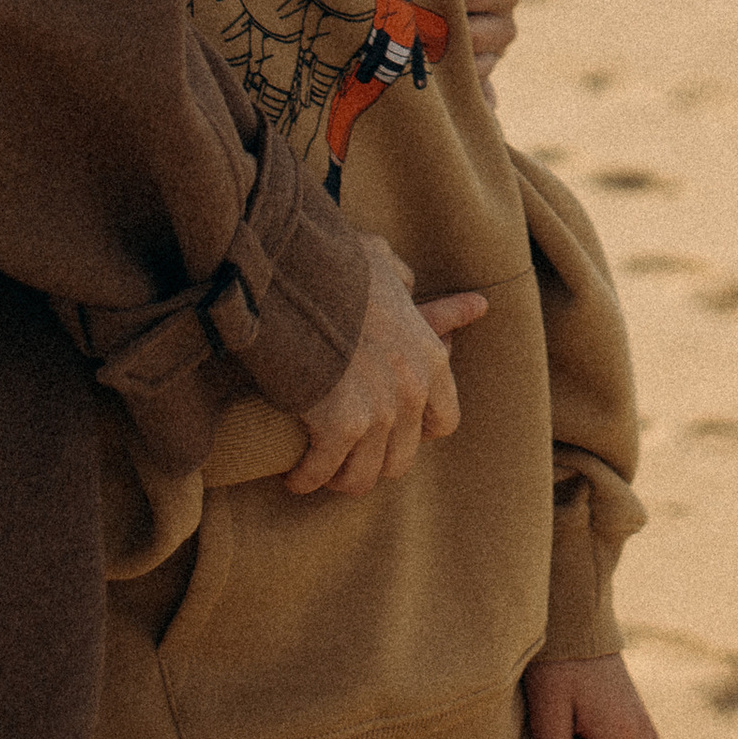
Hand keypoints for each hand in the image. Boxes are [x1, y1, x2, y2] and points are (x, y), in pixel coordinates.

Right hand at [283, 236, 485, 500]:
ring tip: (318, 471)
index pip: (444, 422)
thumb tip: (408, 283)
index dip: (415, 432)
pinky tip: (293, 476)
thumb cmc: (330, 262)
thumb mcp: (380, 261)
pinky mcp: (339, 427)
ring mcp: (379, 411)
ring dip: (338, 476)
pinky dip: (304, 477)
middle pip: (401, 459)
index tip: (388, 432)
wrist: (293, 273)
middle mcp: (413, 389)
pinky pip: (322, 472)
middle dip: (371, 461)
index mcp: (430, 355)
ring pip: (363, 475)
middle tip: (345, 454)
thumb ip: (400, 279)